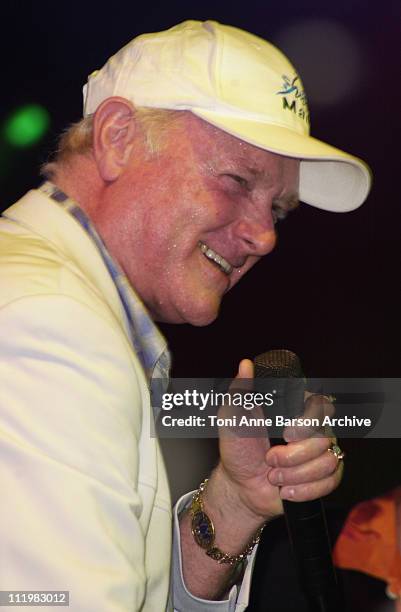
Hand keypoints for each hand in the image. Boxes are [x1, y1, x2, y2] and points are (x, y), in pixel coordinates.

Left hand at [215, 359, 342, 523]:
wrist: (241, 487)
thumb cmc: (237, 450)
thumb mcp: (232, 419)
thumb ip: (239, 392)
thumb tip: (245, 365)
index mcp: (294, 410)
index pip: (322, 404)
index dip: (309, 422)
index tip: (286, 434)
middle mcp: (312, 428)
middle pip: (325, 437)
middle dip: (293, 456)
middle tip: (270, 458)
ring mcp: (321, 452)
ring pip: (328, 462)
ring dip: (295, 475)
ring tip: (275, 476)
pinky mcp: (326, 476)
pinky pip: (331, 481)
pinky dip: (305, 490)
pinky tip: (287, 490)